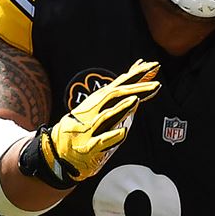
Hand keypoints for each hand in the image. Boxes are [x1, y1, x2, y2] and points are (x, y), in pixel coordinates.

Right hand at [20, 60, 159, 187]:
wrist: (58, 150)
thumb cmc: (84, 126)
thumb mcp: (101, 104)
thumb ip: (120, 89)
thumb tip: (138, 67)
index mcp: (100, 100)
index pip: (122, 84)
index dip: (139, 75)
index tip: (155, 65)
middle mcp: (95, 111)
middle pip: (117, 96)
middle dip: (137, 89)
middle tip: (156, 84)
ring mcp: (91, 128)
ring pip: (108, 116)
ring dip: (121, 108)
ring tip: (136, 101)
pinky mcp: (89, 146)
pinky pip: (101, 141)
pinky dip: (112, 136)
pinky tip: (122, 132)